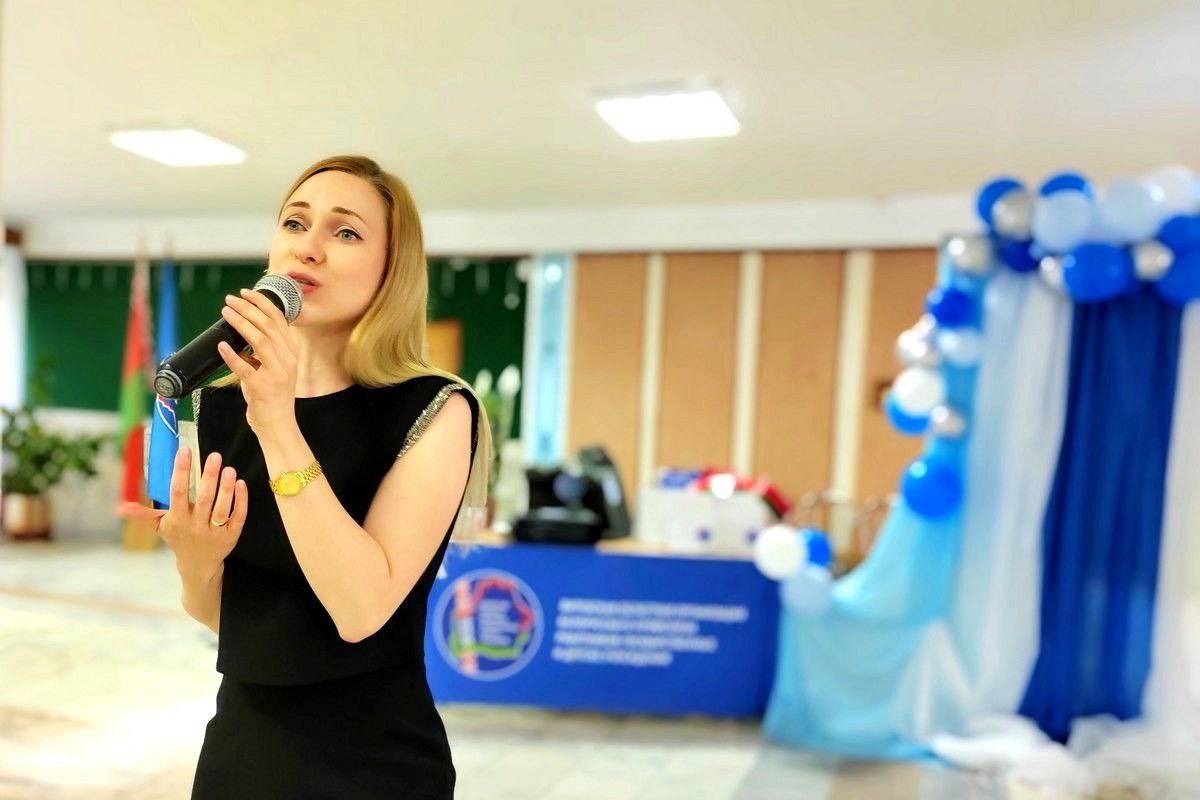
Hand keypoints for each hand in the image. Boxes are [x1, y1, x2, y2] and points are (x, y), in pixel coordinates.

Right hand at [114, 447, 247, 580]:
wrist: (198, 566)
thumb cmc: (179, 538)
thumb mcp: (160, 527)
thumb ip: (142, 515)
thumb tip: (119, 508)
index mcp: (177, 520)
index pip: (177, 493)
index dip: (181, 471)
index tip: (185, 451)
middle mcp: (196, 526)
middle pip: (203, 499)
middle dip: (209, 477)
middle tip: (215, 456)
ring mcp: (215, 532)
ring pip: (222, 509)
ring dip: (227, 489)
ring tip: (230, 469)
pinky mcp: (231, 535)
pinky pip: (238, 516)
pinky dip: (241, 501)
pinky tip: (241, 483)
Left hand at [217, 287, 298, 439]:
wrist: (278, 424)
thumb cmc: (273, 396)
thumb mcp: (276, 368)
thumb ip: (265, 351)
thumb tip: (243, 331)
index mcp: (291, 353)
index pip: (279, 320)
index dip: (263, 302)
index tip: (246, 292)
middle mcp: (287, 360)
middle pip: (268, 326)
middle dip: (248, 308)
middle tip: (230, 300)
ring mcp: (276, 374)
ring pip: (259, 340)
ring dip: (241, 323)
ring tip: (226, 313)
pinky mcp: (262, 388)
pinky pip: (245, 368)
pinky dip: (232, 356)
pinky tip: (221, 346)